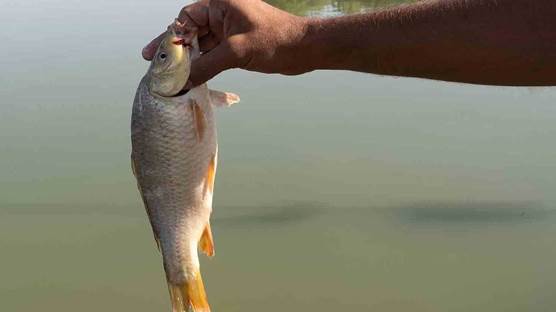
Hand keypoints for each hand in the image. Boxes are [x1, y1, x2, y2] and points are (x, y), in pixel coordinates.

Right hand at [142, 0, 307, 86]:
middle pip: (191, 31)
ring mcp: (230, 29)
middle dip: (177, 49)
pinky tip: (192, 77)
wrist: (304, 49)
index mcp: (221, 4)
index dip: (171, 37)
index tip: (156, 54)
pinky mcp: (237, 43)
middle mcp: (223, 13)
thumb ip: (206, 65)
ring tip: (172, 76)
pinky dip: (203, 64)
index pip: (186, 18)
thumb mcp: (236, 52)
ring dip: (190, 60)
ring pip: (202, 44)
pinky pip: (213, 53)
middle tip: (154, 64)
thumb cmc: (275, 41)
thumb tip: (182, 81)